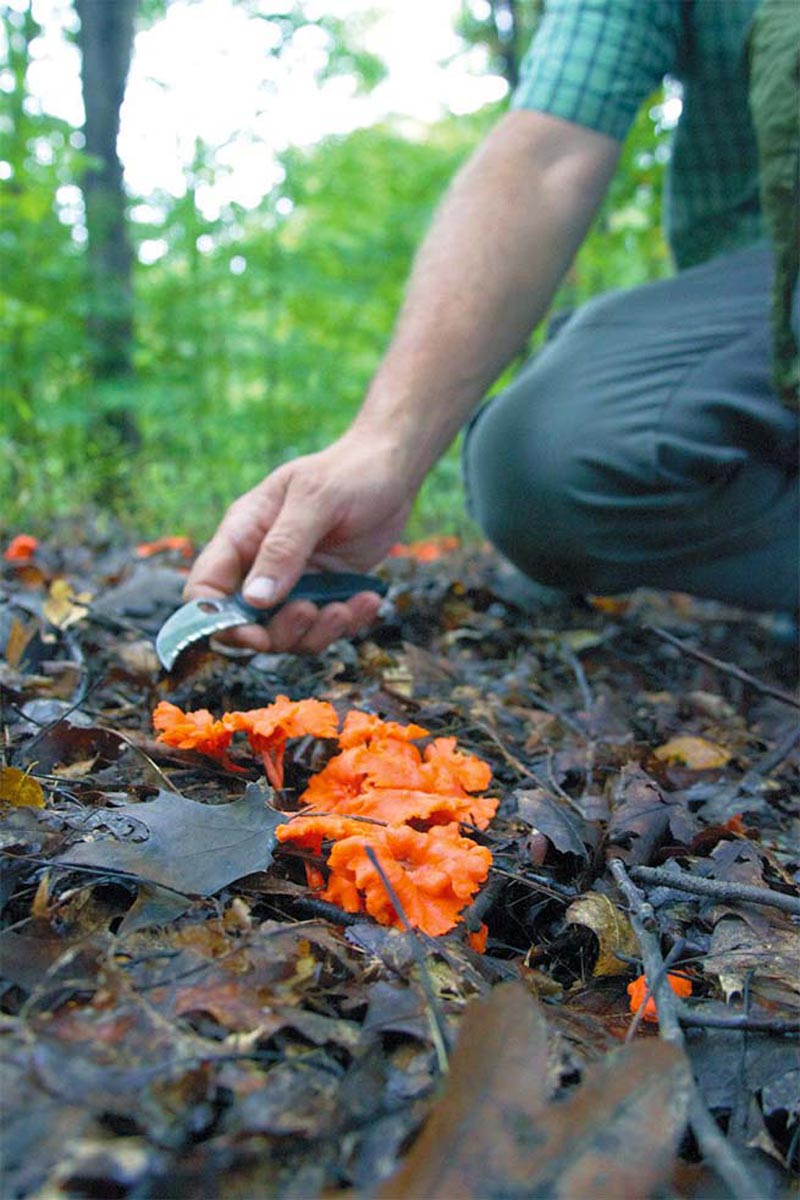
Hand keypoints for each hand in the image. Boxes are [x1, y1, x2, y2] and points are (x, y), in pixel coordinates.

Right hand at [184, 431, 414, 653]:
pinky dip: (346, 623)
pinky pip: (325, 626)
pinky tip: (368, 600)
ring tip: (345, 608)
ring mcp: (295, 581)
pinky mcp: (326, 592)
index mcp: (243, 534)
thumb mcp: (315, 499)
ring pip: (287, 633)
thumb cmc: (348, 472)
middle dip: (277, 632)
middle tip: (310, 611)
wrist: (391, 470)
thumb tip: (255, 598)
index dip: (217, 621)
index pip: (206, 588)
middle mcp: (262, 563)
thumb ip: (284, 547)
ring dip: (316, 632)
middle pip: (246, 623)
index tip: (254, 635)